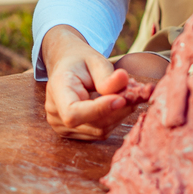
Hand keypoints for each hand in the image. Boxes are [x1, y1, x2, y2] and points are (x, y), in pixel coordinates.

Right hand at [41, 25, 134, 139]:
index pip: (73, 113)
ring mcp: (62, 126)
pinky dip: (115, 118)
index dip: (99, 110)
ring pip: (101, 130)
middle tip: (137, 90)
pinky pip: (100, 132)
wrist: (68, 67)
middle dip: (119, 110)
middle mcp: (55, 113)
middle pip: (93, 124)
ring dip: (120, 114)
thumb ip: (107, 74)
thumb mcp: (94, 60)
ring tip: (128, 93)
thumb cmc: (81, 61)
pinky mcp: (74, 133)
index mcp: (57, 90)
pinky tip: (119, 103)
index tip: (122, 98)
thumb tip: (123, 80)